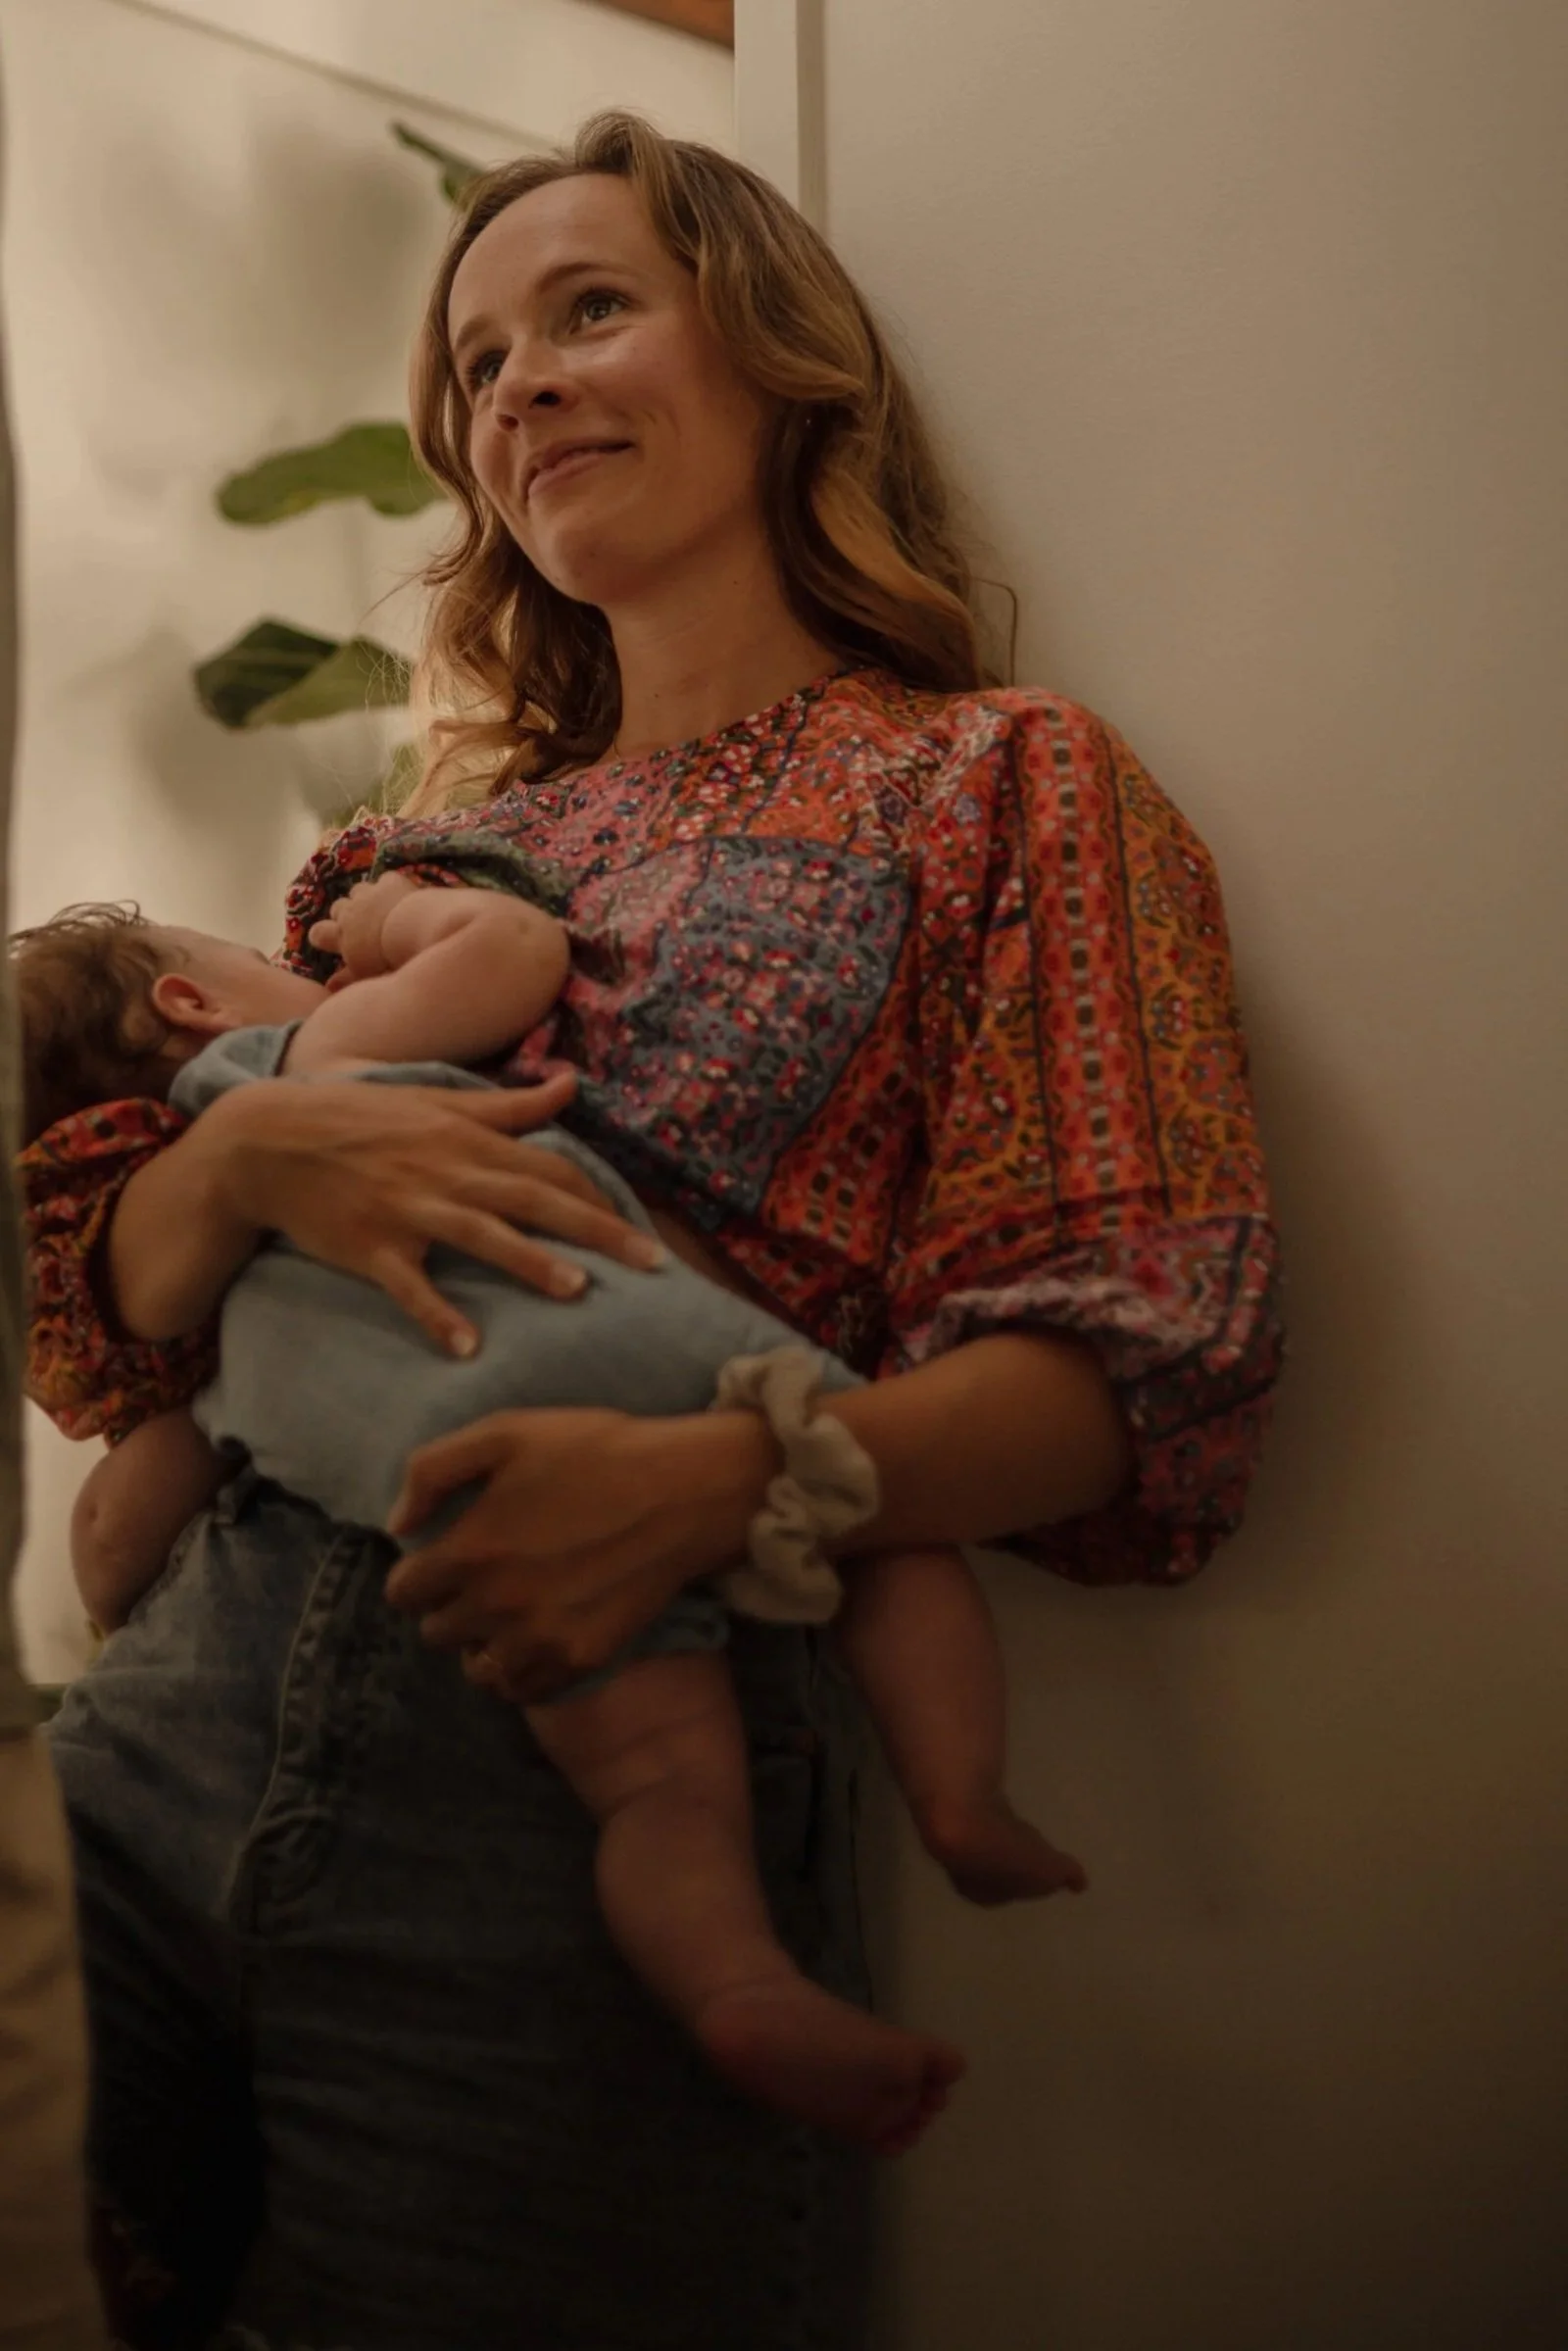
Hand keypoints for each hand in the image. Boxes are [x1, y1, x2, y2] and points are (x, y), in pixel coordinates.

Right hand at [213, 1072, 664, 1353]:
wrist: (270, 1139)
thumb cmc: (361, 1120)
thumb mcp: (437, 1101)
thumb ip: (509, 1105)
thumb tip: (571, 1085)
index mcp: (468, 1138)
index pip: (550, 1167)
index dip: (599, 1197)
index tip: (644, 1231)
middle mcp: (447, 1170)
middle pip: (534, 1199)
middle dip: (597, 1230)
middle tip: (651, 1264)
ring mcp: (408, 1209)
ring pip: (479, 1234)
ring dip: (528, 1262)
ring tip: (577, 1291)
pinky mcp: (369, 1246)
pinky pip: (408, 1285)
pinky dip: (436, 1314)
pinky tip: (467, 1347)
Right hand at [308, 871, 420, 978]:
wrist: (412, 930)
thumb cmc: (386, 961)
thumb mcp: (365, 975)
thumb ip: (346, 979)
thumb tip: (329, 986)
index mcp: (341, 936)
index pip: (319, 933)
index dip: (321, 935)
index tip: (324, 939)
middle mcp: (349, 912)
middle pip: (337, 907)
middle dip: (344, 914)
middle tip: (358, 925)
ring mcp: (369, 894)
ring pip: (357, 890)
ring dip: (364, 898)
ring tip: (377, 909)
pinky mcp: (390, 882)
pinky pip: (384, 880)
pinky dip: (389, 886)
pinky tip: (398, 894)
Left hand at [383, 1408, 777, 1700]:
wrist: (684, 1490)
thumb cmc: (596, 1451)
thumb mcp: (506, 1433)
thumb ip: (433, 1472)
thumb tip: (399, 1526)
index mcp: (471, 1551)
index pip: (404, 1592)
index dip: (418, 1574)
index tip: (442, 1561)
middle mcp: (496, 1606)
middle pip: (437, 1633)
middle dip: (448, 1607)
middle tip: (480, 1582)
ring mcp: (539, 1639)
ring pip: (477, 1670)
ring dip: (480, 1645)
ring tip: (505, 1617)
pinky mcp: (581, 1658)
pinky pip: (523, 1690)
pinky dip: (519, 1672)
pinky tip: (535, 1640)